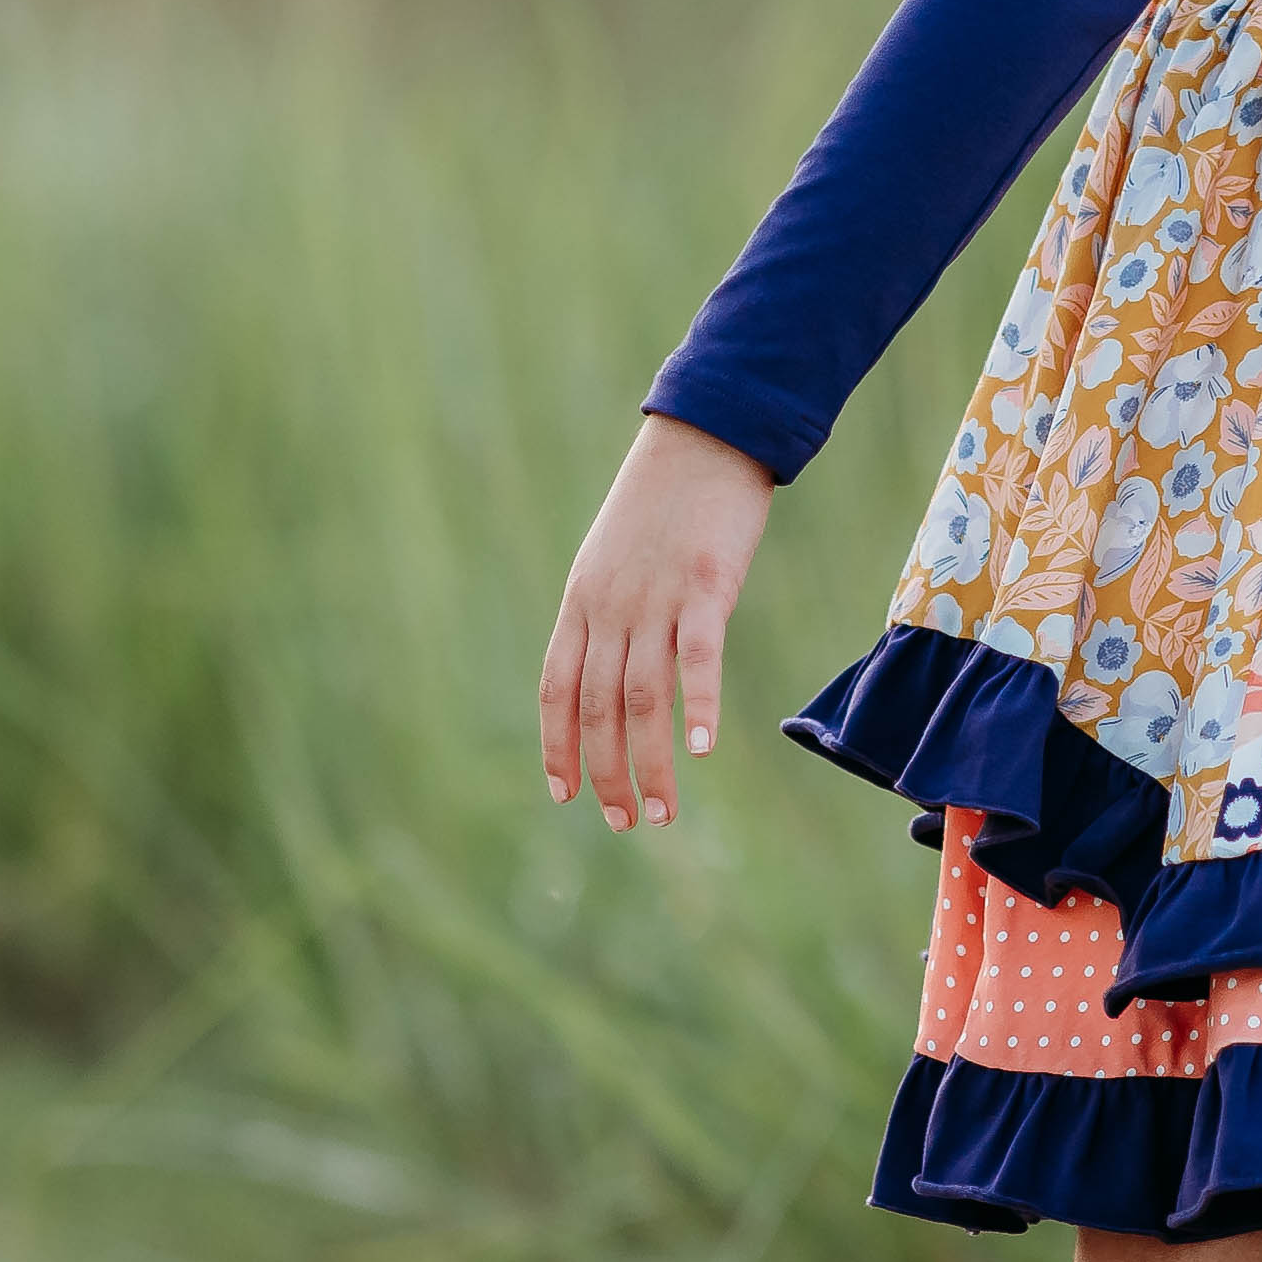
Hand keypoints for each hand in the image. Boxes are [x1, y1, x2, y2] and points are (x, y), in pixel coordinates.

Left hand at [539, 413, 771, 832]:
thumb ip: (610, 610)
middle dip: (606, 773)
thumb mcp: (616, 556)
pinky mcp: (705, 586)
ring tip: (662, 812)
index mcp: (582, 602)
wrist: (706, 437)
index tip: (565, 797)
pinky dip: (697, 706)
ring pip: (642, 697)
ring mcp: (654, 598)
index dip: (556, 748)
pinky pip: (696, 657)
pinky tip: (700, 750)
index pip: (556, 690)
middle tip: (625, 823)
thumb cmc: (667, 500)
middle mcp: (608, 607)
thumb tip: (611, 666)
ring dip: (649, 763)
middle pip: (596, 707)